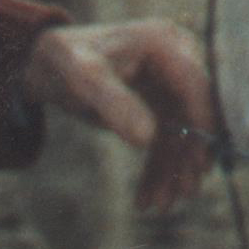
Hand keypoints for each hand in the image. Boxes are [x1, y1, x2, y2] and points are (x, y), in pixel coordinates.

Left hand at [20, 19, 218, 213]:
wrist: (46, 63)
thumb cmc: (64, 60)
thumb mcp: (82, 77)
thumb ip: (113, 102)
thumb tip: (147, 138)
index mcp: (163, 43)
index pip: (197, 86)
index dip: (202, 125)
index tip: (198, 165)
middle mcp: (175, 60)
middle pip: (195, 115)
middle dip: (188, 158)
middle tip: (180, 196)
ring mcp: (169, 84)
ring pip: (182, 135)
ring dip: (173, 172)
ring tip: (160, 206)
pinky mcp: (160, 104)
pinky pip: (167, 141)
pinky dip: (159, 170)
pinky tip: (147, 197)